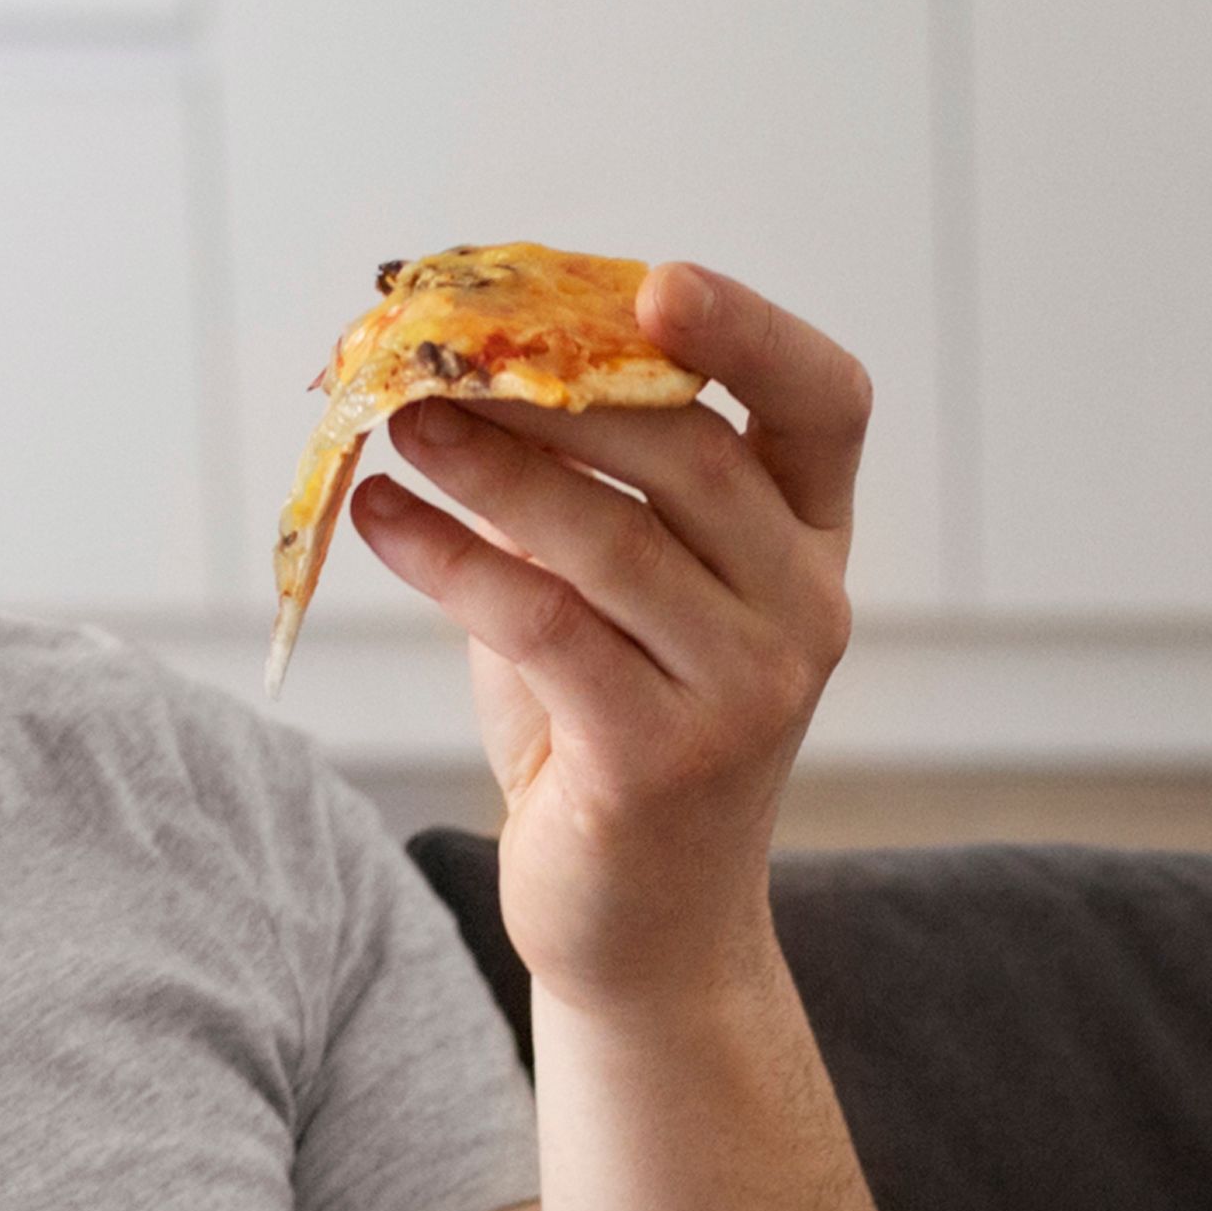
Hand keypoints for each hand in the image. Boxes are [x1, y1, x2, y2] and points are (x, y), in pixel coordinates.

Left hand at [344, 260, 864, 1015]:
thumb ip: (584, 483)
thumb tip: (452, 353)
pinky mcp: (662, 759)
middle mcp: (807, 610)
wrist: (640, 927)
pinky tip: (385, 521)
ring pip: (612, 538)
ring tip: (396, 422)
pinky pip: (544, 624)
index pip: (826, 404)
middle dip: (554, 391)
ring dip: (488, 466)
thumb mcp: (617, 589)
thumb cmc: (614, 731)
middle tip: (439, 354)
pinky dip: (451, 560)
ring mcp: (747, 690)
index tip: (655, 283)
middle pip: (693, 455)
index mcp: (811, 543)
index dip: (753, 330)